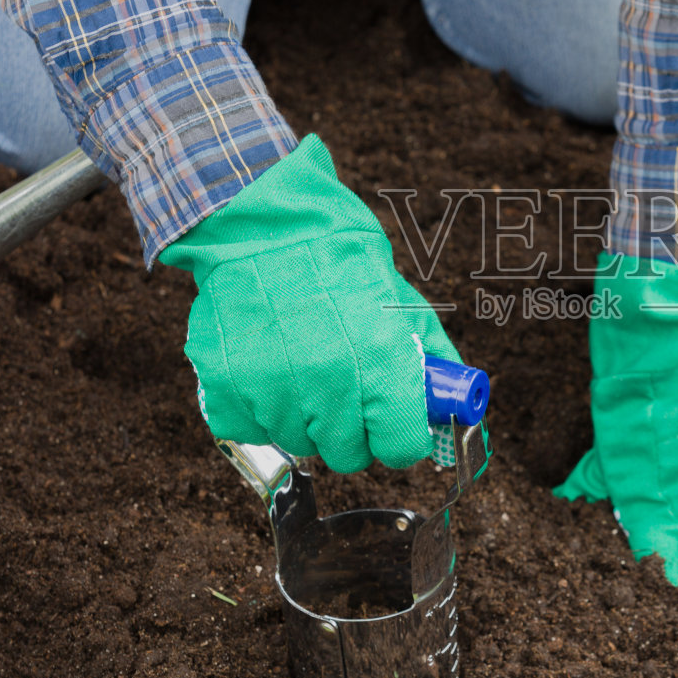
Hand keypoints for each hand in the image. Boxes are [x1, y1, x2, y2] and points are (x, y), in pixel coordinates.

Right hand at [160, 135, 458, 471]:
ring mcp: (272, 387)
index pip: (400, 446)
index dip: (399, 438)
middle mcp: (328, 381)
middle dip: (351, 430)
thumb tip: (450, 405)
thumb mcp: (401, 302)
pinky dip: (257, 410)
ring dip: (303, 418)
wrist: (265, 223)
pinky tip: (266, 370)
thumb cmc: (337, 258)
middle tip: (344, 390)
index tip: (392, 425)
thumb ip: (429, 359)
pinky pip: (249, 430)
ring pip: (298, 443)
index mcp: (380, 359)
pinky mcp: (227, 386)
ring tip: (301, 366)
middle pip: (348, 454)